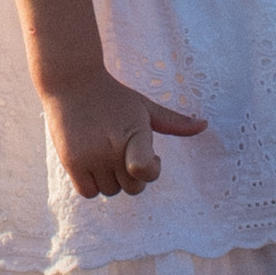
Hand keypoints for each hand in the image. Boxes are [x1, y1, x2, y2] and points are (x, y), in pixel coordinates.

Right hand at [43, 69, 208, 199]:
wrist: (71, 82)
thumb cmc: (113, 96)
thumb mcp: (144, 106)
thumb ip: (173, 122)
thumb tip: (204, 125)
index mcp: (135, 133)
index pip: (145, 170)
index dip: (151, 171)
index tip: (152, 158)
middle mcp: (112, 148)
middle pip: (132, 188)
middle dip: (133, 175)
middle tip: (126, 153)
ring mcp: (90, 156)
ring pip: (110, 191)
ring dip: (111, 179)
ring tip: (107, 154)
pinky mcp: (71, 162)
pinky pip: (88, 192)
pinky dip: (93, 184)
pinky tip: (93, 163)